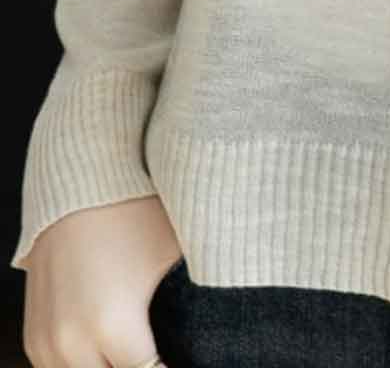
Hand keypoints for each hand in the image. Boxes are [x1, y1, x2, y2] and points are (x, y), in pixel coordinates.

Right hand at [21, 194, 182, 367]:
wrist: (81, 184)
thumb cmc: (136, 214)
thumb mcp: (176, 256)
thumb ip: (189, 306)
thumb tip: (210, 332)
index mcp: (114, 326)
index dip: (169, 367)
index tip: (184, 357)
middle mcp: (73, 342)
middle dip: (141, 367)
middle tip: (161, 353)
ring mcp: (48, 342)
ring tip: (136, 349)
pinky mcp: (34, 335)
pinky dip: (84, 365)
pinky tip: (106, 352)